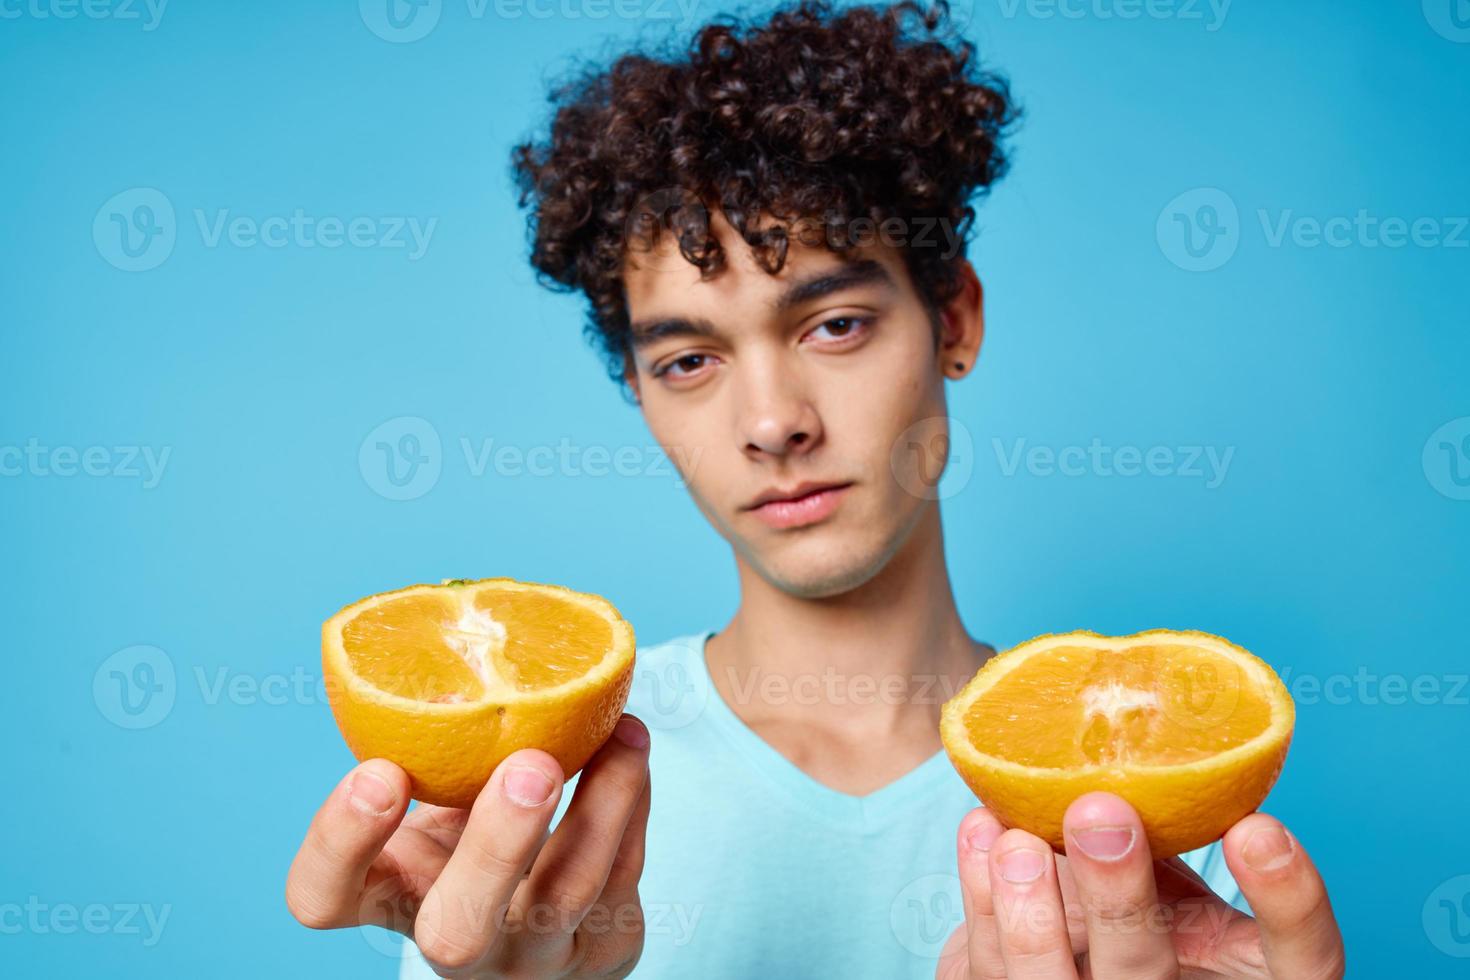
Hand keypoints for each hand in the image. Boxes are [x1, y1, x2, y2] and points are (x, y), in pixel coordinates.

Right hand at [286, 715, 651, 978]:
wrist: (549, 926)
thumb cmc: (472, 840)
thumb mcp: (439, 804)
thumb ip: (438, 752)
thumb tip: (467, 643)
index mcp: (389, 898)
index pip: (323, 898)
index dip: (342, 841)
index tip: (380, 769)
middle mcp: (458, 946)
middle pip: (458, 930)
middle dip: (498, 846)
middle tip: (533, 767)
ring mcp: (534, 958)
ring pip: (569, 895)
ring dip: (601, 803)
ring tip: (620, 732)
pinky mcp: (603, 950)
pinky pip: (623, 874)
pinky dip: (630, 802)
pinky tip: (630, 746)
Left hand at [937, 792, 1344, 978]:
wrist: (1071, 960)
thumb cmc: (1136, 903)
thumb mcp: (1175, 876)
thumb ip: (1171, 829)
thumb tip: (1144, 721)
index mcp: (1242, 972)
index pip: (1304, 960)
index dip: (1291, 902)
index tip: (1260, 826)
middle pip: (1148, 977)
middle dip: (1119, 897)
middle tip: (1099, 810)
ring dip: (1031, 913)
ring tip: (1018, 840)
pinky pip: (989, 971)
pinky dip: (980, 901)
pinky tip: (983, 834)